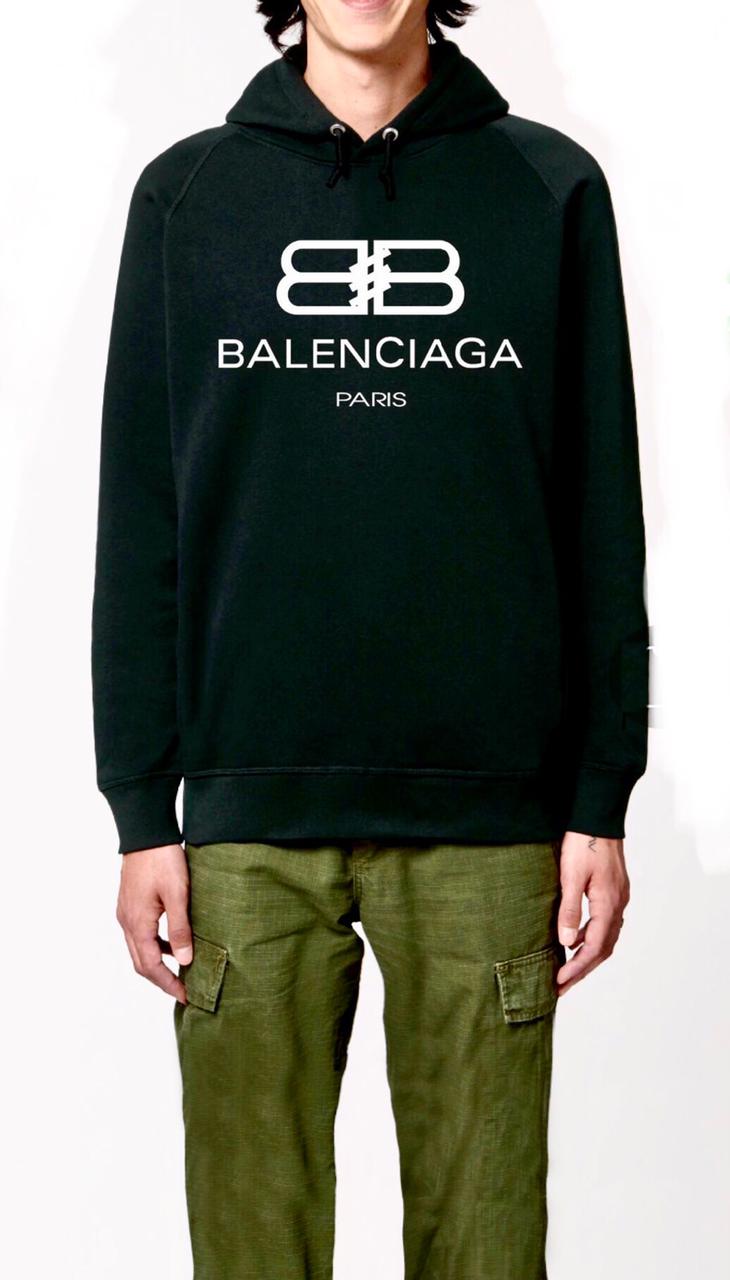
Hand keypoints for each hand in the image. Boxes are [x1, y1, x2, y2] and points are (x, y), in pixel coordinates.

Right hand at [116, 843, 191, 1001]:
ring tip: (181, 970)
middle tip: (183, 990)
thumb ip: (180, 929)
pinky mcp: (130, 904)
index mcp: (137, 924)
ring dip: (158, 963)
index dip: (168, 984)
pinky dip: (155, 945)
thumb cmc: (162, 860)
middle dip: (161, 980)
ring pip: (140, 949)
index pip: (151, 967)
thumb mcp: (177, 895)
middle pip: (141, 963)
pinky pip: (141, 934)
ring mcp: (126, 913)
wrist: (146, 832)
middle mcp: (127, 922)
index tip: (186, 996)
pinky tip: (173, 943)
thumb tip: (184, 961)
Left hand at [556, 830, 629, 994]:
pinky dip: (590, 937)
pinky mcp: (613, 891)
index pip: (595, 947)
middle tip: (561, 987)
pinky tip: (574, 939)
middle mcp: (617, 905)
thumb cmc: (583, 842)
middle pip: (603, 948)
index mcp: (608, 904)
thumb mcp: (571, 876)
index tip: (559, 982)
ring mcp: (618, 898)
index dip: (577, 968)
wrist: (597, 816)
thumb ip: (569, 909)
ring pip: (605, 938)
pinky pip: (604, 924)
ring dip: (587, 956)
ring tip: (566, 969)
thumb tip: (566, 943)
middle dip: (582, 970)